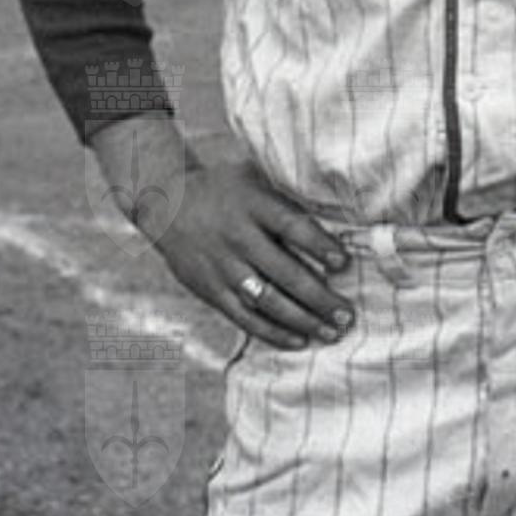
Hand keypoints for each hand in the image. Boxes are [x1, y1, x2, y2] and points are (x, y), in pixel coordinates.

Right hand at [147, 157, 356, 352]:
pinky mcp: (212, 291)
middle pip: (284, 271)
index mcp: (253, 204)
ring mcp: (224, 268)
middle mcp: (239, 237)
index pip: (291, 226)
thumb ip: (285, 196)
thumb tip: (335, 210)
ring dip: (303, 319)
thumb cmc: (225, 188)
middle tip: (347, 314)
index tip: (344, 262)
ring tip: (332, 331)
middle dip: (319, 297)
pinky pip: (245, 318)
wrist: (168, 205)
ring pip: (267, 301)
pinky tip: (299, 340)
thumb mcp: (253, 176)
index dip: (319, 245)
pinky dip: (273, 332)